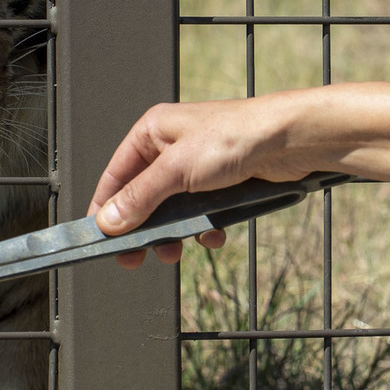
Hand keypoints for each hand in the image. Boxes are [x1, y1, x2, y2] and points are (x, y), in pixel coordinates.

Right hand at [87, 94, 322, 266]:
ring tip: (174, 251)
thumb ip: (140, 198)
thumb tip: (107, 222)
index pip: (116, 174)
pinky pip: (200, 213)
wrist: (291, 140)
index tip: (98, 238)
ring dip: (172, 233)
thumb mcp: (177, 170)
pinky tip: (212, 236)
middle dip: (141, 227)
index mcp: (153, 132)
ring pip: (171, 209)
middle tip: (135, 257)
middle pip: (142, 196)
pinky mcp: (220, 182)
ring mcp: (197, 166)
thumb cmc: (235, 137)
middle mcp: (171, 147)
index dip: (105, 207)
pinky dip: (202, 228)